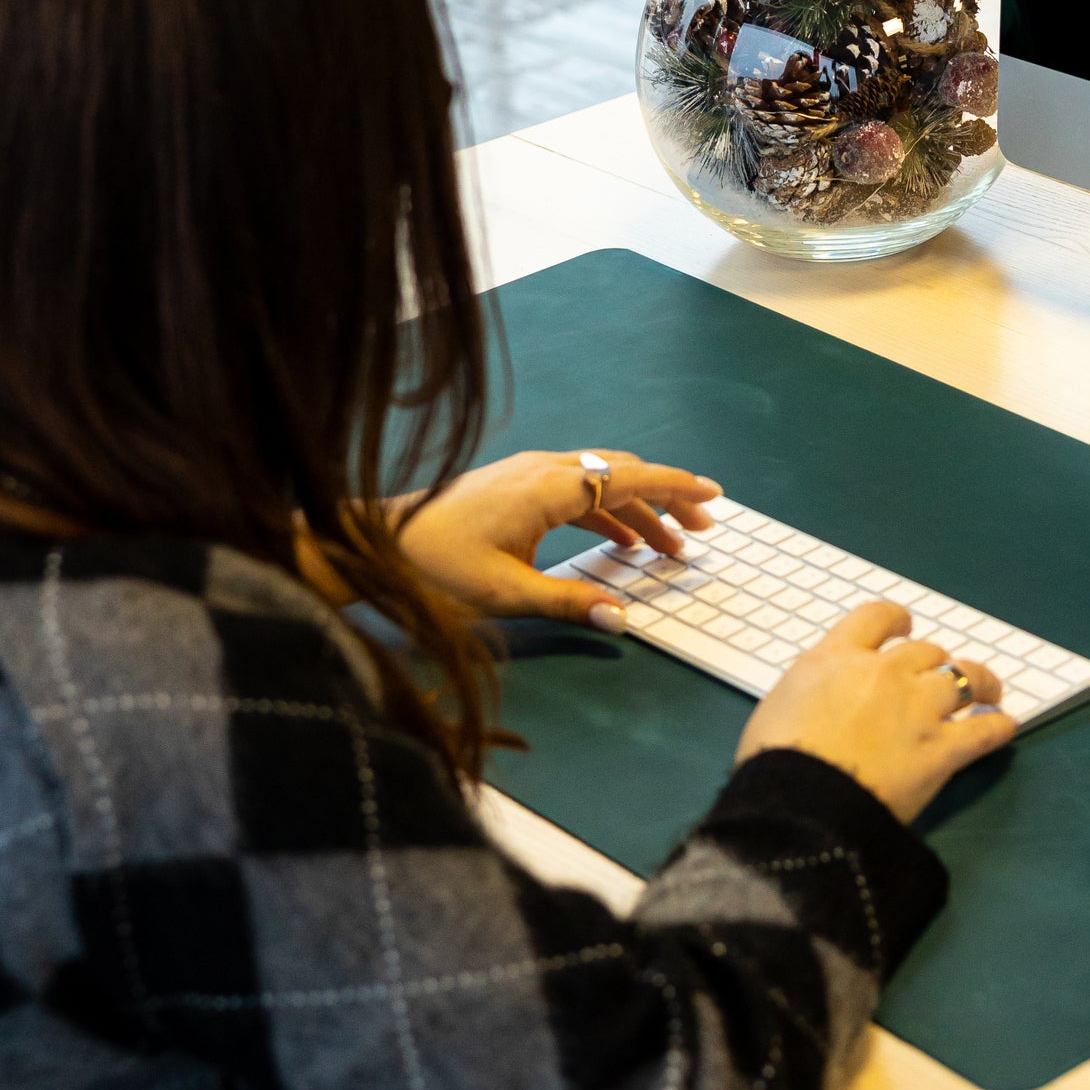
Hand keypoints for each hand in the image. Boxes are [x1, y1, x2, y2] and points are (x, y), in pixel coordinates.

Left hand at [392, 450, 719, 630]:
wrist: (375, 545)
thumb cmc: (434, 567)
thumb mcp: (506, 594)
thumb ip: (569, 603)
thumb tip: (622, 620)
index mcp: (549, 488)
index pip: (629, 479)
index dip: (675, 485)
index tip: (713, 494)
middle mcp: (544, 469)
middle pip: (622, 473)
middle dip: (667, 499)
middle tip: (702, 529)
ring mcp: (528, 474)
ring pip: (601, 483)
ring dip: (639, 510)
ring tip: (669, 547)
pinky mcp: (515, 485)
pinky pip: (577, 491)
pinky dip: (608, 512)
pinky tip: (620, 543)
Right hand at [734, 602, 1013, 823]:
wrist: (798, 803)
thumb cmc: (774, 760)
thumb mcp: (777, 705)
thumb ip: (810, 688)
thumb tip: (820, 695)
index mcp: (837, 657)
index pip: (876, 617)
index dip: (896, 619)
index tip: (904, 625)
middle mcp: (884, 673)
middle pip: (925, 650)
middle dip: (934, 659)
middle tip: (938, 672)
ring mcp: (917, 709)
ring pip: (963, 678)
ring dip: (979, 681)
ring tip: (988, 690)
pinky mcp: (940, 751)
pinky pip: (982, 733)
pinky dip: (997, 728)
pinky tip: (1005, 727)